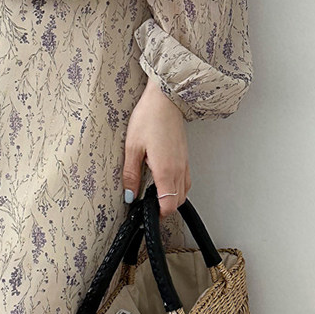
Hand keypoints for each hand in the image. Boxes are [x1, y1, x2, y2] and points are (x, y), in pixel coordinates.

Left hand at [122, 79, 190, 218]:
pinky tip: (165, 181)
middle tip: (148, 207)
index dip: (158, 214)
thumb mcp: (132, 147)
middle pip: (178, 202)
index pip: (168, 205)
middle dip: (165, 208)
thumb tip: (129, 195)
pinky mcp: (185, 156)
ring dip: (172, 198)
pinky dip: (177, 187)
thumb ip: (131, 174)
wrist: (166, 99)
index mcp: (166, 170)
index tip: (146, 213)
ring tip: (155, 195)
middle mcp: (179, 169)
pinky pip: (186, 180)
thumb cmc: (149, 118)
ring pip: (184, 192)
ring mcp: (184, 163)